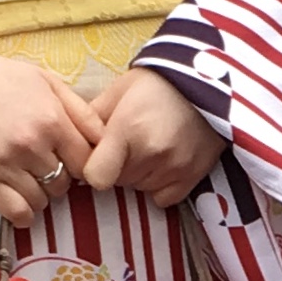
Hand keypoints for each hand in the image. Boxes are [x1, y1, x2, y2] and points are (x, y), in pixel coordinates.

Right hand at [0, 34, 100, 229]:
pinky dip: (24, 214)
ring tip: (28, 176)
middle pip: (65, 184)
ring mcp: (6, 164)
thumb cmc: (1, 78)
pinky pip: (16, 213)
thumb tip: (107, 139)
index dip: (82, 164)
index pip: (87, 163)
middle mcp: (32, 145)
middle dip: (60, 178)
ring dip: (40, 194)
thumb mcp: (48, 82)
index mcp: (53, 121)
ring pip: (42, 201)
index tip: (70, 159)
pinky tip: (20, 201)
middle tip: (44, 164)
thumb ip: (81, 111)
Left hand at [80, 69, 227, 207]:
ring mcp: (174, 168)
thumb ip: (91, 118)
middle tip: (129, 143)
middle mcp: (151, 154)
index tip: (96, 158)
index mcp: (126, 130)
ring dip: (138, 175)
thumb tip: (71, 142)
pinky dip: (160, 185)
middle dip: (116, 167)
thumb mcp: (119, 91)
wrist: (210, 81)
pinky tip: (164, 162)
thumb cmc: (158, 83)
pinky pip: (163, 198)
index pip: (95, 177)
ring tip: (150, 147)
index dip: (91, 170)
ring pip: (139, 189)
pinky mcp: (193, 176)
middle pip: (117, 182)